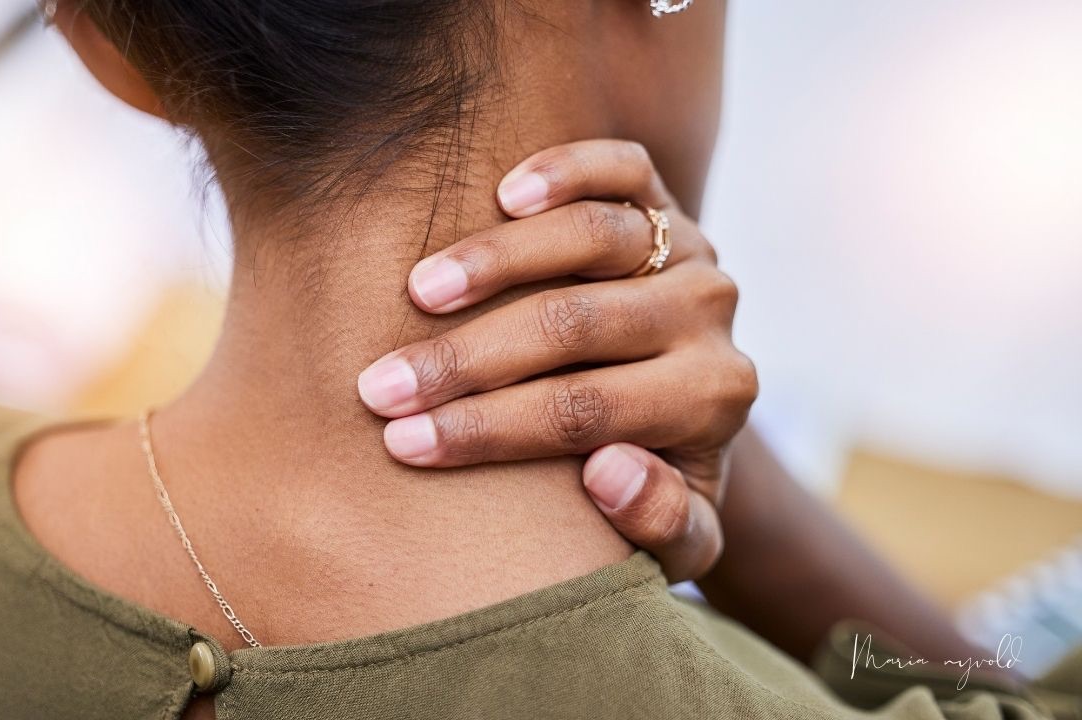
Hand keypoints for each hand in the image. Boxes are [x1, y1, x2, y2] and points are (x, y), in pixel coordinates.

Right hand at [356, 139, 756, 580]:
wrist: (686, 396)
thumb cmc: (653, 470)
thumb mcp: (677, 537)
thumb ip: (665, 527)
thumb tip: (609, 471)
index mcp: (712, 399)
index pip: (587, 413)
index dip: (488, 430)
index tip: (403, 443)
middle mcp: (708, 315)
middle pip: (577, 326)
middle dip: (466, 360)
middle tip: (379, 385)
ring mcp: (687, 248)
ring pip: (594, 237)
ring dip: (495, 262)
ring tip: (416, 291)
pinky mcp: (664, 197)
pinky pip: (624, 167)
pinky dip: (566, 171)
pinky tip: (504, 192)